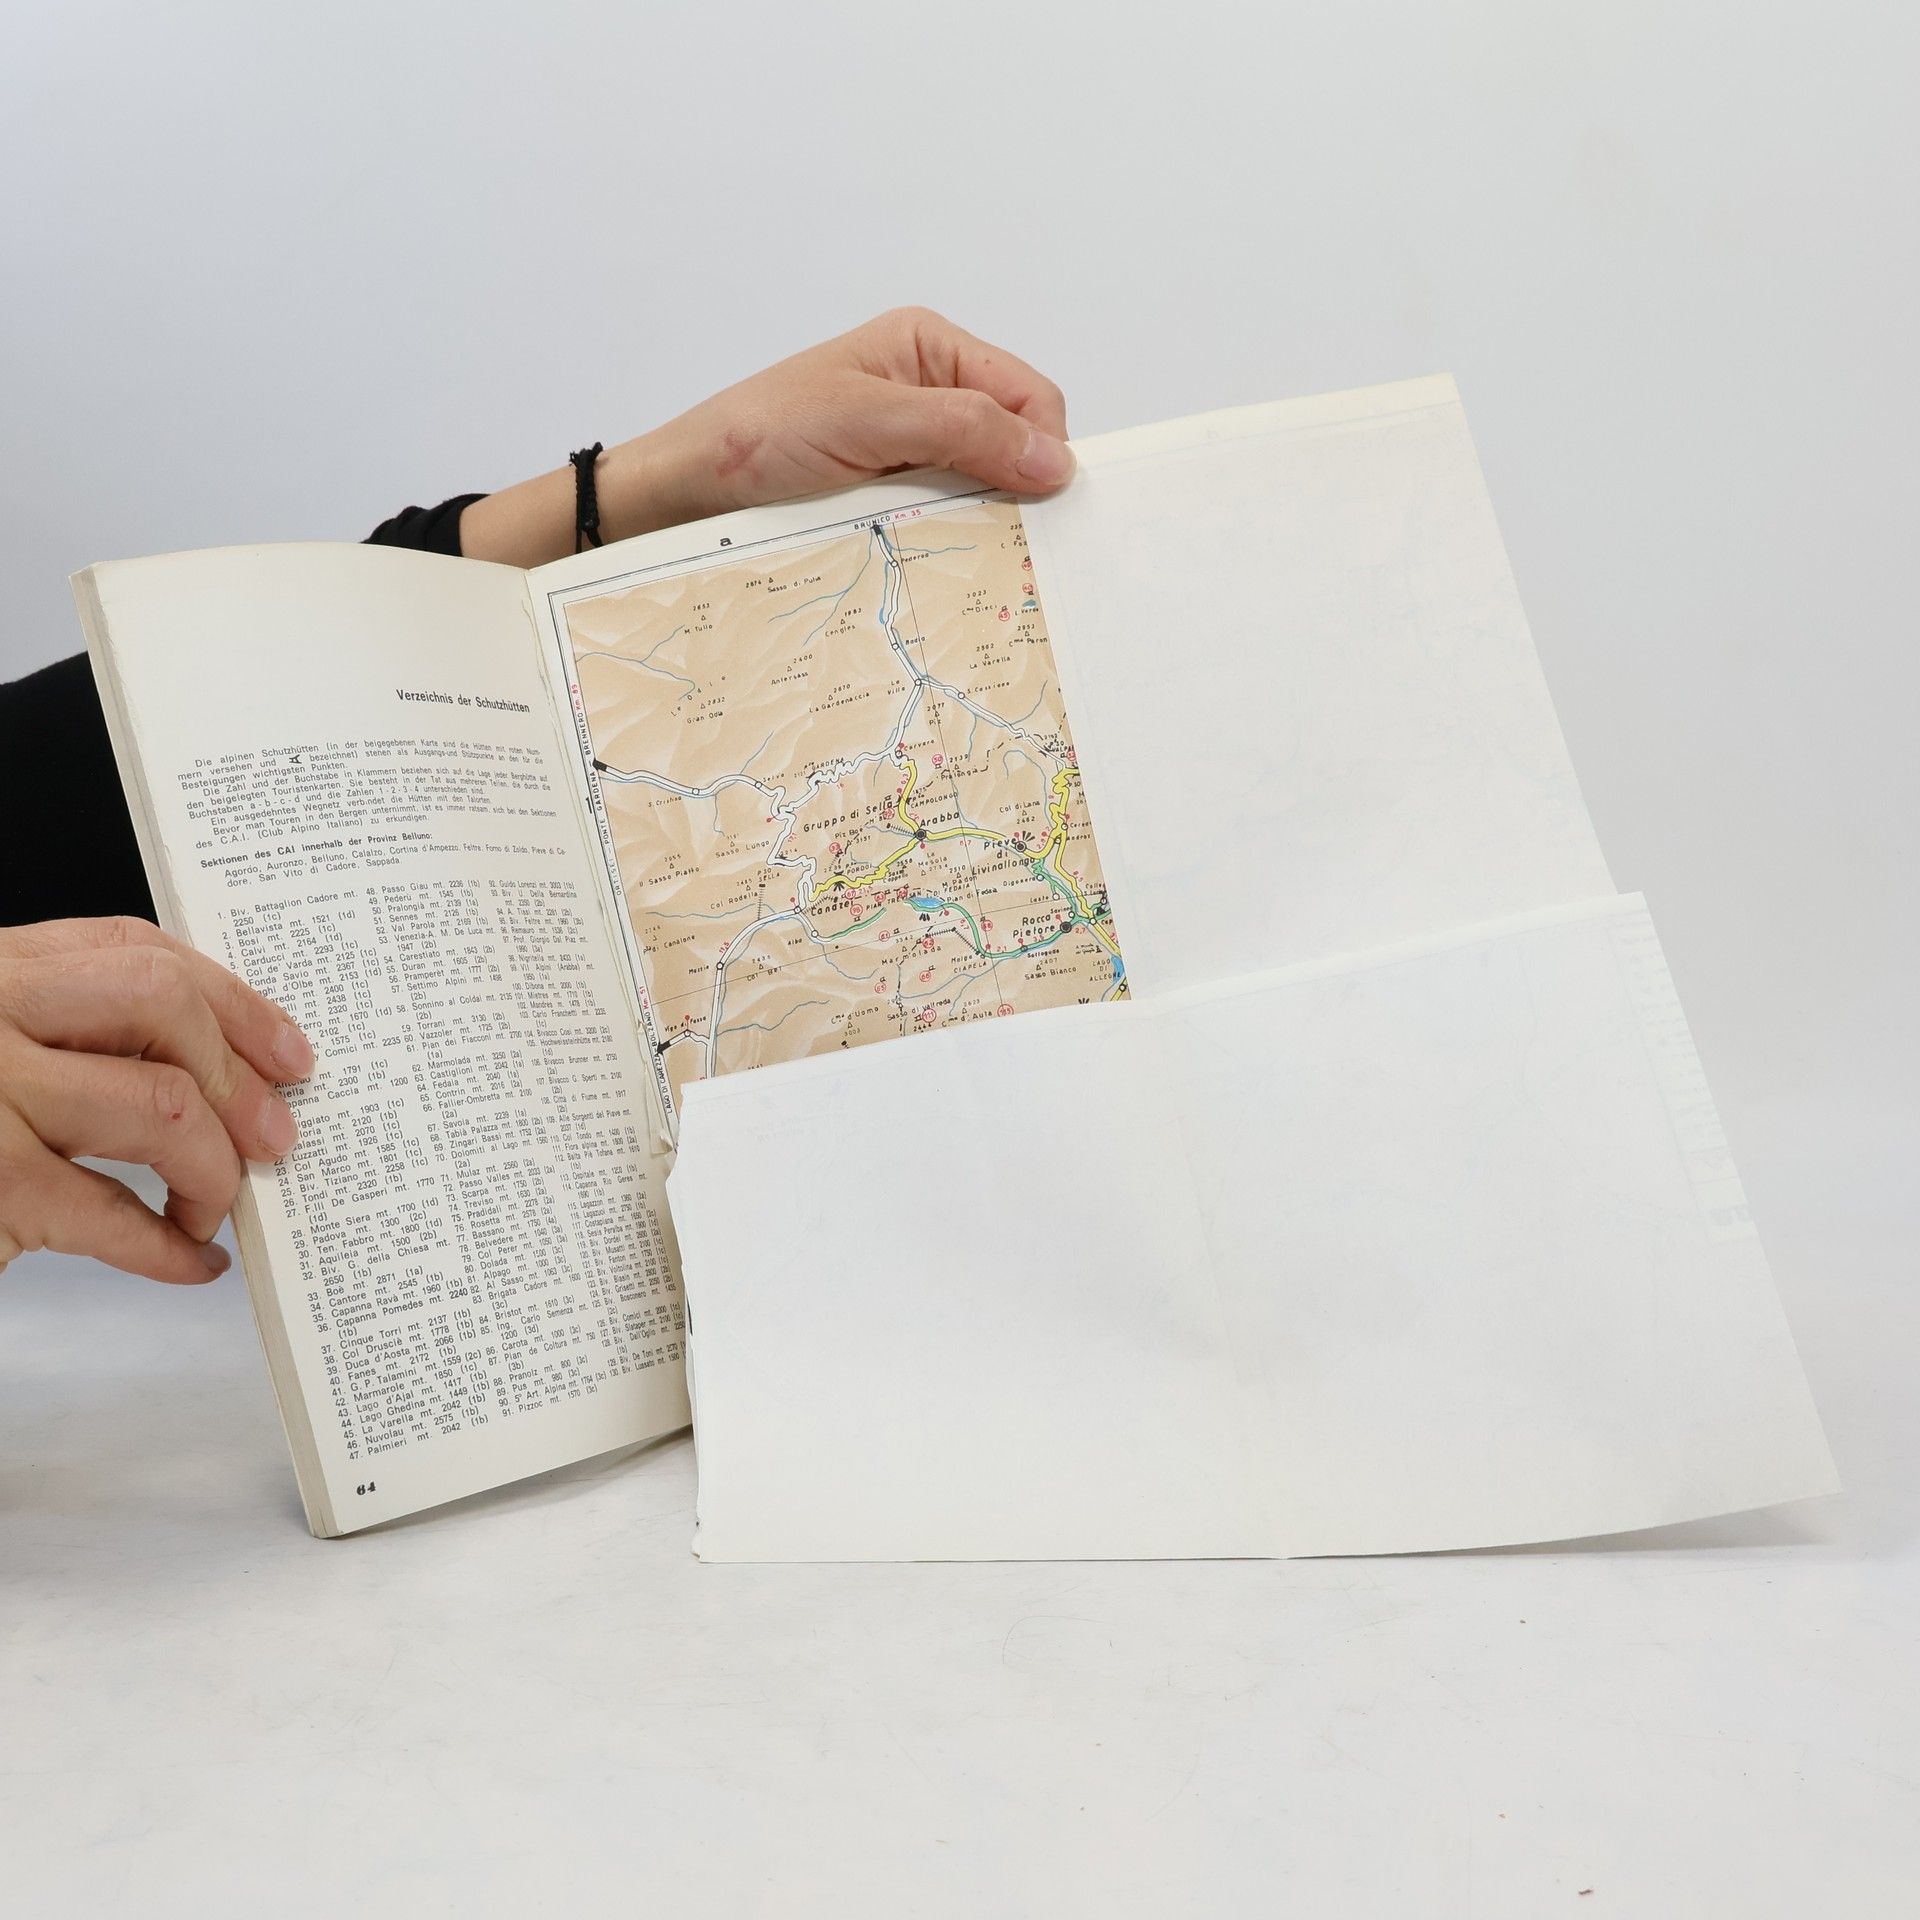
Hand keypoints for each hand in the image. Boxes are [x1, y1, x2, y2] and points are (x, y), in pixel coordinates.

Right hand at [0, 917, 312, 1285]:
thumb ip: (73, 1032)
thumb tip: (226, 1073)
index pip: (141, 953)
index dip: (234, 1004)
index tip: (290, 1055)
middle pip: (164, 1010)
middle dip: (238, 1081)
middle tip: (274, 1140)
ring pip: (161, 1107)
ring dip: (212, 1171)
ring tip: (211, 1207)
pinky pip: (113, 1215)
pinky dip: (169, 1250)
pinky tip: (188, 1262)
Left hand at [459, 308, 1073, 567]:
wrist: (684, 492)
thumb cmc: (758, 439)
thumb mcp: (868, 423)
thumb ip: (964, 431)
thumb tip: (1053, 459)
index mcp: (929, 348)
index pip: (1030, 396)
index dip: (1043, 449)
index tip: (1040, 506)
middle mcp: (927, 392)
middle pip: (1014, 444)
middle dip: (1014, 489)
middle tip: (999, 536)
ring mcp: (910, 449)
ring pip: (985, 489)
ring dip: (979, 521)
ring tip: (954, 546)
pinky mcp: (891, 494)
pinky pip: (947, 518)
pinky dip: (949, 539)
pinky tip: (932, 557)